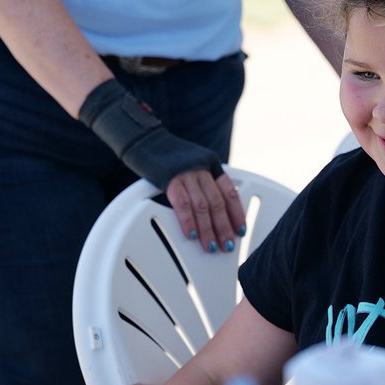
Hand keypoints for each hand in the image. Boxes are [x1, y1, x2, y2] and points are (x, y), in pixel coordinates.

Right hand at [78, 79, 245, 252]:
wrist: (144, 139)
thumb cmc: (166, 156)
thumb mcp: (191, 165)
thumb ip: (201, 183)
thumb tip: (209, 212)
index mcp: (210, 164)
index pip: (230, 191)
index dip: (236, 212)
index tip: (240, 229)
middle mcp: (201, 167)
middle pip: (218, 201)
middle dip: (224, 226)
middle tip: (227, 245)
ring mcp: (186, 171)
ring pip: (202, 205)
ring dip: (208, 229)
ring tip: (211, 246)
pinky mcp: (169, 177)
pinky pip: (182, 203)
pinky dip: (188, 221)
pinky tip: (192, 235)